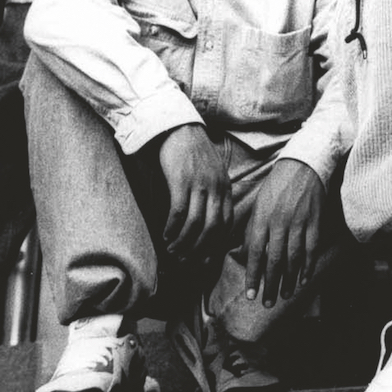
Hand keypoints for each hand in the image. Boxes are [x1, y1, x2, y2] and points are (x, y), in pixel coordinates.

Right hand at [157, 124, 232, 261]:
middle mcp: (216, 188)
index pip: (226, 225)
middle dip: (198, 250)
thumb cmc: (194, 156)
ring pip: (195, 224)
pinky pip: (178, 213)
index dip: (215, 246)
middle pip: (212, 229)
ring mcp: (200, 185)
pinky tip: (165, 235)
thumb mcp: (213, 176)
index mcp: (225, 189)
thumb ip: (213, 196)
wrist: (181, 130)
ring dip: (182, 243)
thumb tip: (206, 224)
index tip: (204, 260)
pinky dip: (172, 229)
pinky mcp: (182, 181)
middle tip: (185, 261)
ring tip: (172, 250)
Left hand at [242, 158, 324, 307]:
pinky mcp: (315, 221)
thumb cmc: (277, 186)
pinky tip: (303, 278)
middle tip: (267, 303)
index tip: (251, 294)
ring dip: (288, 280)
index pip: (254, 253)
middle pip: (274, 260)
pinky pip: (311, 248)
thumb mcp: (258, 204)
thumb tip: (247, 255)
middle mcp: (279, 223)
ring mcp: (299, 223)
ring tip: (284, 295)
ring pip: (293, 258)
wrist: (303, 164)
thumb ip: (253, 230)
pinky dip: (308, 266)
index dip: (253, 276)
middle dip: (270, 285)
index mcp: (262, 218)